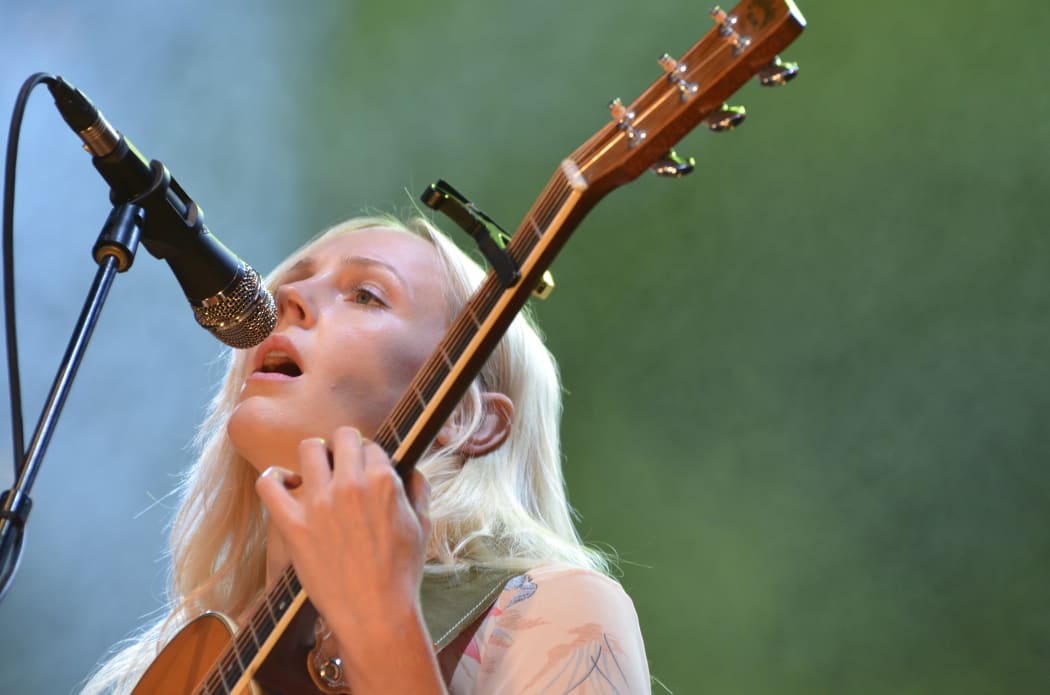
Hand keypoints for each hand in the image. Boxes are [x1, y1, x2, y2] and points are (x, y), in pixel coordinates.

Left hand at [255, 426, 430, 642]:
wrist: (375, 613)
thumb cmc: (401, 572)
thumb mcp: (422, 525)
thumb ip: (417, 488)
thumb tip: (408, 469)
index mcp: (385, 481)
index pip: (372, 445)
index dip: (369, 457)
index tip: (365, 471)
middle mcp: (351, 485)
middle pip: (342, 437)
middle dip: (344, 448)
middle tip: (343, 467)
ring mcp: (319, 504)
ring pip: (308, 449)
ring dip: (315, 457)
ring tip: (317, 475)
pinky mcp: (293, 525)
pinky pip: (269, 484)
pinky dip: (274, 479)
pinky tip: (285, 485)